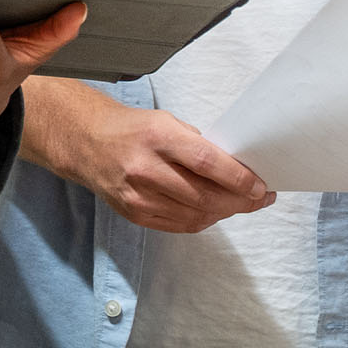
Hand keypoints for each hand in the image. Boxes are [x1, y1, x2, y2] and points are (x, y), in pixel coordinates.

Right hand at [21, 77, 274, 232]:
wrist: (87, 144)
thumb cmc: (134, 129)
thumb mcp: (167, 122)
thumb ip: (199, 145)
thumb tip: (237, 170)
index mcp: (158, 136)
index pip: (206, 162)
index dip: (238, 179)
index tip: (261, 186)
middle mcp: (145, 168)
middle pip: (203, 195)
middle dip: (238, 201)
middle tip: (259, 198)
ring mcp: (138, 196)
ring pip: (194, 215)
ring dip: (223, 213)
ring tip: (240, 205)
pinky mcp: (134, 214)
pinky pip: (179, 224)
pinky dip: (202, 220)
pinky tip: (214, 211)